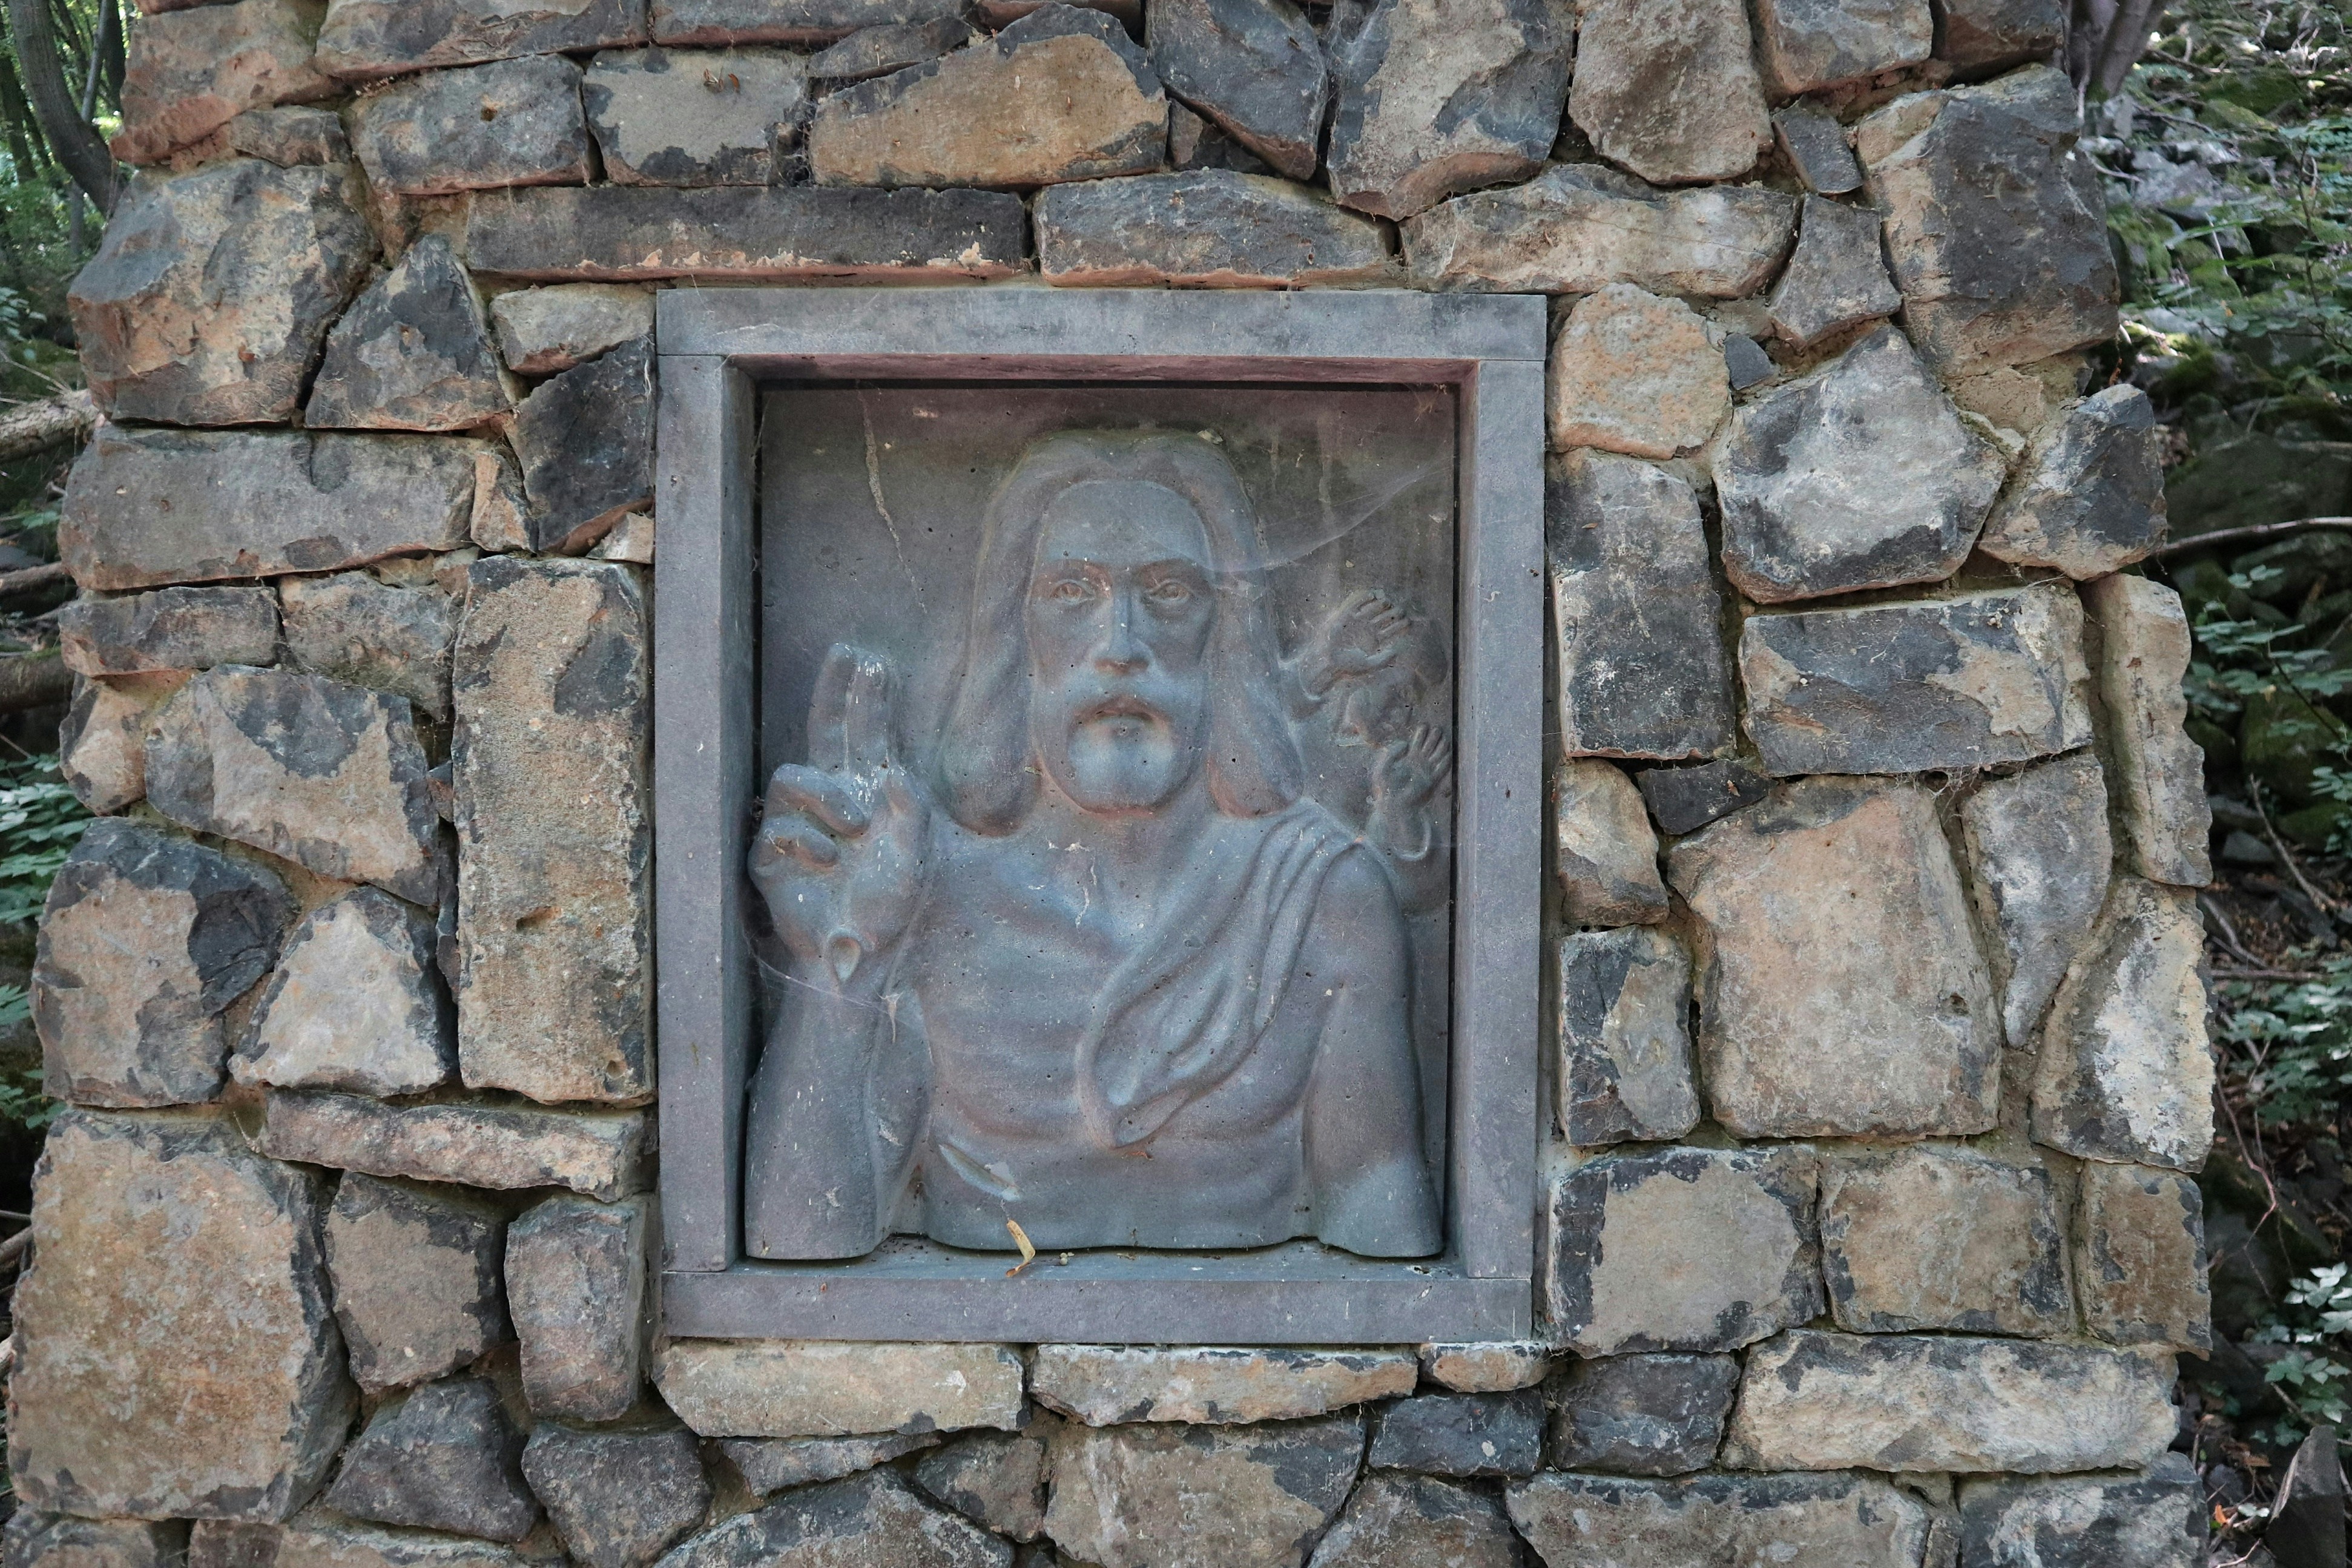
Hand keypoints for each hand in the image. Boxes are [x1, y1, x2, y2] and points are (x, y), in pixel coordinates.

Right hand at [750, 644, 930, 988]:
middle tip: (844, 654)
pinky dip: (809, 843)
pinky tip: (828, 864)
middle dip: (833, 693)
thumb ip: (910, 813)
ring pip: (793, 775)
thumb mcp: (914, 856)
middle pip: (823, 732)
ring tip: (855, 825)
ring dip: (826, 795)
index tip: (873, 662)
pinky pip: (778, 829)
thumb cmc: (890, 904)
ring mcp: (796, 824)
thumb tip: (893, 772)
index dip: (865, 701)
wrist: (861, 951)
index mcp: (867, 794)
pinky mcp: (769, 857)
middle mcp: (831, 800)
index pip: (864, 736)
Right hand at [1307, 589, 1408, 693]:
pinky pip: (1356, 603)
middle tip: (1400, 610)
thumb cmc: (1348, 666)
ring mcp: (1356, 622)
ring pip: (1373, 608)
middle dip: (1394, 613)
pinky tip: (1372, 595)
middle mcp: (1367, 629)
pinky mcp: (1345, 616)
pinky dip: (1364, 597)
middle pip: (1385, 617)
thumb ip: (1384, 660)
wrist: (1328, 662)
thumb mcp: (1369, 665)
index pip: (1391, 630)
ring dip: (1381, 603)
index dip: (1401, 625)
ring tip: (1387, 602)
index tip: (1408, 621)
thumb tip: (1396, 651)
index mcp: (1374, 640)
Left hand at [1371, 724, 1451, 811]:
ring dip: (1441, 746)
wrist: (1392, 804)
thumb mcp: (1383, 766)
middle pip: (1430, 745)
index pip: (1418, 741)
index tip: (1424, 725)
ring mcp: (1426, 771)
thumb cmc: (1385, 786)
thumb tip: (1406, 744)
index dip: (1422, 733)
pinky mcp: (1431, 780)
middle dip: (1434, 737)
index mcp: (1409, 758)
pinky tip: (1447, 753)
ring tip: (1443, 738)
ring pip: (1438, 755)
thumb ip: (1392, 753)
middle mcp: (1420, 763)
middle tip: (1437, 729)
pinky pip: (1442, 768)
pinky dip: (1445, 761)